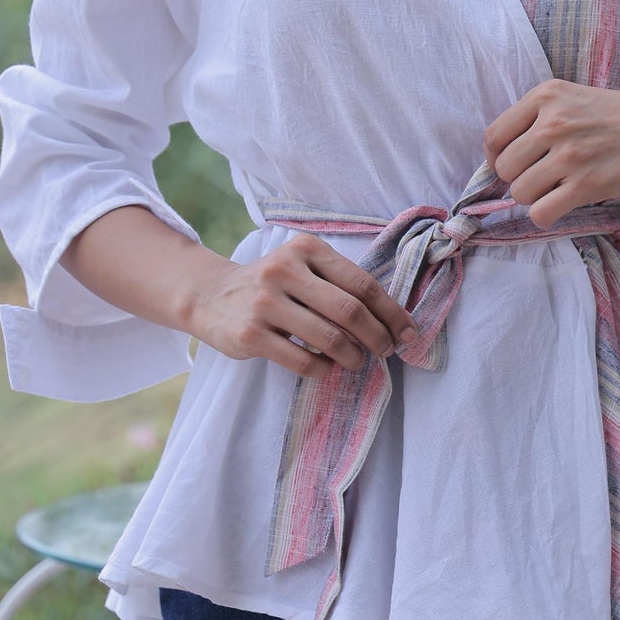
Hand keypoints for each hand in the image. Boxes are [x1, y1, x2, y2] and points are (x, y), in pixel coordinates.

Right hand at [189, 235, 417, 378]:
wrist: (211, 296)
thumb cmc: (273, 284)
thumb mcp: (302, 267)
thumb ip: (340, 283)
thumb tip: (393, 320)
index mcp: (306, 250)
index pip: (362, 283)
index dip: (392, 312)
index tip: (408, 334)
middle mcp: (284, 271)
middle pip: (350, 311)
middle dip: (378, 337)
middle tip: (386, 351)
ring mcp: (264, 303)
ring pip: (329, 339)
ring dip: (353, 357)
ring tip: (357, 361)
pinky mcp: (250, 335)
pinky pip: (303, 361)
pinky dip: (324, 370)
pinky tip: (327, 367)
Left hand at [483, 79, 619, 228]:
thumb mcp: (578, 98)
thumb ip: (541, 117)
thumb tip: (502, 156)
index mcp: (547, 95)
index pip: (493, 137)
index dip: (498, 158)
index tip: (516, 165)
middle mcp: (554, 121)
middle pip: (504, 168)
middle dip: (520, 179)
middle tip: (545, 178)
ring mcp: (571, 153)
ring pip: (520, 193)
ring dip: (536, 198)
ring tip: (560, 189)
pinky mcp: (588, 184)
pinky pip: (541, 213)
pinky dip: (547, 215)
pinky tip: (564, 205)